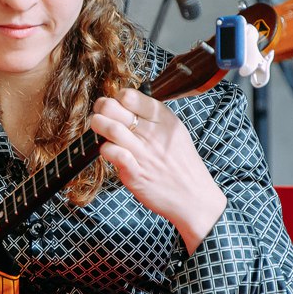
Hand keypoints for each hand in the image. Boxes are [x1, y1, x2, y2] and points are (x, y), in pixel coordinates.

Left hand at [91, 88, 226, 252]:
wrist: (194, 197)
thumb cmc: (182, 165)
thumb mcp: (175, 132)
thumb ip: (152, 117)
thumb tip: (125, 103)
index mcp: (164, 119)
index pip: (130, 96)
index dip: (116, 98)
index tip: (115, 104)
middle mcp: (153, 133)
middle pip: (114, 108)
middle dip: (101, 107)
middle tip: (100, 113)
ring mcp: (143, 153)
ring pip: (110, 128)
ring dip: (98, 126)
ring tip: (98, 129)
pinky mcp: (135, 173)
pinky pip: (111, 153)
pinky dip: (105, 149)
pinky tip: (109, 151)